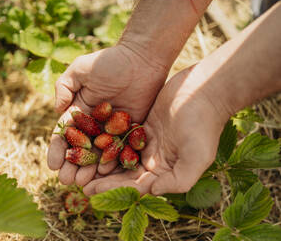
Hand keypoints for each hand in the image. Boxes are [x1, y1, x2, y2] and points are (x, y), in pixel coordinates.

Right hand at [47, 45, 167, 186]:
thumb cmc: (109, 62)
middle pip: (80, 148)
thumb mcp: (80, 70)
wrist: (141, 59)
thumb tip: (57, 110)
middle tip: (66, 180)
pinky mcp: (130, 131)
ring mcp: (112, 129)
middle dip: (71, 164)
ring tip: (82, 183)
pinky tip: (105, 175)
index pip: (65, 134)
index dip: (57, 150)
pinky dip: (112, 163)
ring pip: (98, 153)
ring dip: (89, 169)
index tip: (52, 165)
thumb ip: (64, 87)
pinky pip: (119, 150)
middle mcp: (94, 123)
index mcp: (80, 110)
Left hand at [83, 66, 230, 195]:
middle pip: (124, 174)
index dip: (112, 190)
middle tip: (79, 183)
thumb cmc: (203, 125)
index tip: (91, 192)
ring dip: (101, 164)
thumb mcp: (197, 157)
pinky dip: (106, 143)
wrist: (204, 91)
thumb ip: (178, 180)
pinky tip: (90, 145)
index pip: (135, 186)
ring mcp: (148, 143)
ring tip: (80, 168)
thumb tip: (152, 192)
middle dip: (102, 180)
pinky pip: (120, 138)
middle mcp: (155, 161)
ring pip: (120, 157)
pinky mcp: (142, 126)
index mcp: (165, 171)